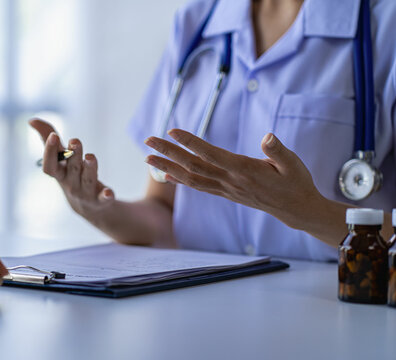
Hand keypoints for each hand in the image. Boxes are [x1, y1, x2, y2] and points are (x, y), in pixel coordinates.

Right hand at [29, 118, 114, 216]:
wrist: (86, 206)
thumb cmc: (70, 175)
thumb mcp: (59, 158)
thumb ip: (47, 138)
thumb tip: (32, 120)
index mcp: (60, 173)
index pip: (50, 165)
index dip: (50, 151)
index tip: (53, 135)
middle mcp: (71, 183)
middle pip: (72, 169)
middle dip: (74, 155)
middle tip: (75, 141)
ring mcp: (85, 192)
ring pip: (88, 179)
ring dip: (90, 168)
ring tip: (90, 157)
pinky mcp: (101, 200)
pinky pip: (103, 199)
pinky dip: (106, 196)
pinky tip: (109, 193)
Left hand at [144, 129, 324, 229]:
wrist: (295, 209)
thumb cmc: (295, 182)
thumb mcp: (293, 164)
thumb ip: (278, 151)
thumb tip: (267, 137)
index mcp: (244, 170)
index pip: (211, 154)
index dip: (190, 142)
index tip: (172, 130)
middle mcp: (230, 181)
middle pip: (193, 165)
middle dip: (168, 152)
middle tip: (148, 140)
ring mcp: (226, 189)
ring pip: (191, 178)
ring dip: (167, 166)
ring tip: (147, 157)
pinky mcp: (226, 193)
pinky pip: (198, 187)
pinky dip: (180, 180)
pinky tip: (167, 175)